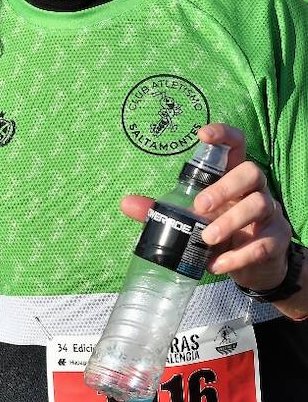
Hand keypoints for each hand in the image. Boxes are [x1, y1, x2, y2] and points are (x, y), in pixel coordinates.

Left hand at [121, 124, 291, 290]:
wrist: (254, 267)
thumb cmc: (220, 230)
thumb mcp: (192, 219)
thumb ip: (162, 209)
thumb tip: (125, 203)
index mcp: (232, 179)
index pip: (236, 147)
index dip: (224, 135)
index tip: (202, 135)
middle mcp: (255, 191)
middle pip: (252, 172)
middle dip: (225, 187)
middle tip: (199, 206)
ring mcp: (270, 215)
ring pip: (259, 205)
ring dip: (230, 222)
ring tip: (205, 239)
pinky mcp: (275, 241)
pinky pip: (261, 244)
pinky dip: (236, 256)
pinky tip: (215, 264)